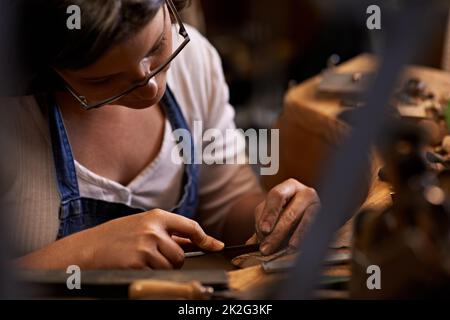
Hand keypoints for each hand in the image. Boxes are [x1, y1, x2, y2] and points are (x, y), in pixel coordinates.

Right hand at [82, 210, 223, 268]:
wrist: (84, 249)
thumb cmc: (112, 237)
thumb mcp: (140, 226)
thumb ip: (165, 232)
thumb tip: (192, 241)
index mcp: (156, 217)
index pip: (190, 227)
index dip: (206, 238)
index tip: (216, 245)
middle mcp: (153, 229)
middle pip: (180, 254)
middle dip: (172, 261)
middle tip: (153, 259)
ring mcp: (145, 246)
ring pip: (171, 266)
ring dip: (161, 269)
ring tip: (140, 261)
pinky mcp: (138, 263)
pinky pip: (157, 275)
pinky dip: (149, 275)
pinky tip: (134, 267)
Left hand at [255, 179, 319, 254]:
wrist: (315, 215)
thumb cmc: (290, 213)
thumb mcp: (275, 213)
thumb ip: (263, 224)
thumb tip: (252, 243)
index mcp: (288, 186)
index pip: (276, 196)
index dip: (269, 213)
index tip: (263, 230)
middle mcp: (305, 192)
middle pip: (289, 212)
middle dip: (277, 233)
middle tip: (266, 248)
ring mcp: (318, 204)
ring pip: (305, 221)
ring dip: (294, 237)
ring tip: (285, 249)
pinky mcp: (327, 217)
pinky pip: (316, 228)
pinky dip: (305, 238)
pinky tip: (298, 246)